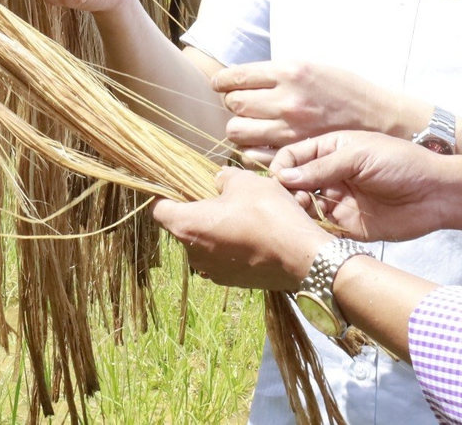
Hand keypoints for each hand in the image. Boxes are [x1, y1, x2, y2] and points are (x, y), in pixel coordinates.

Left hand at [151, 168, 326, 290]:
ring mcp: (212, 271)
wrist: (301, 258)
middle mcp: (193, 253)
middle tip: (221, 198)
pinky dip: (230, 246)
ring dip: (215, 230)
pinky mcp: (231, 282)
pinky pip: (221, 257)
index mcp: (188, 226)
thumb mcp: (246, 182)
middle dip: (197, 212)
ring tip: (241, 216)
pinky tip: (252, 235)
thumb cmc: (267, 214)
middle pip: (183, 227)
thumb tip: (217, 181)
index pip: (160, 210)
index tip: (180, 187)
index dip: (166, 195)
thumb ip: (223, 178)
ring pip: (203, 243)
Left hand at [209, 61, 419, 165]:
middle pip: (232, 105)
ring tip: (251, 125)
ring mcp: (289, 130)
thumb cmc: (346, 91)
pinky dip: (252, 150)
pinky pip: (253, 156)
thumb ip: (278, 74)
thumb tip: (242, 78)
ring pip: (237, 132)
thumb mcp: (313, 67)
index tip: (221, 83)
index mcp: (290, 72)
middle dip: (233, 104)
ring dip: (240, 128)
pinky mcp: (294, 153)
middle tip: (243, 105)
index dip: (223, 81)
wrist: (382, 120)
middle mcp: (286, 100)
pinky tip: (262, 144)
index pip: (235, 76)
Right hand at [271, 132, 461, 243]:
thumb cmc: (400, 163)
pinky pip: (320, 229)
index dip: (281, 168)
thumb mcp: (359, 156)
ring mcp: (337, 201)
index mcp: (330, 149)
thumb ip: (321, 167)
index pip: (292, 157)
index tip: (280, 181)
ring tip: (307, 212)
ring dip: (297, 211)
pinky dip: (311, 230)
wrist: (435, 194)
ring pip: (302, 207)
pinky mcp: (346, 226)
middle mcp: (329, 175)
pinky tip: (313, 230)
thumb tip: (282, 177)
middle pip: (292, 184)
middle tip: (297, 200)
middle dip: (286, 192)